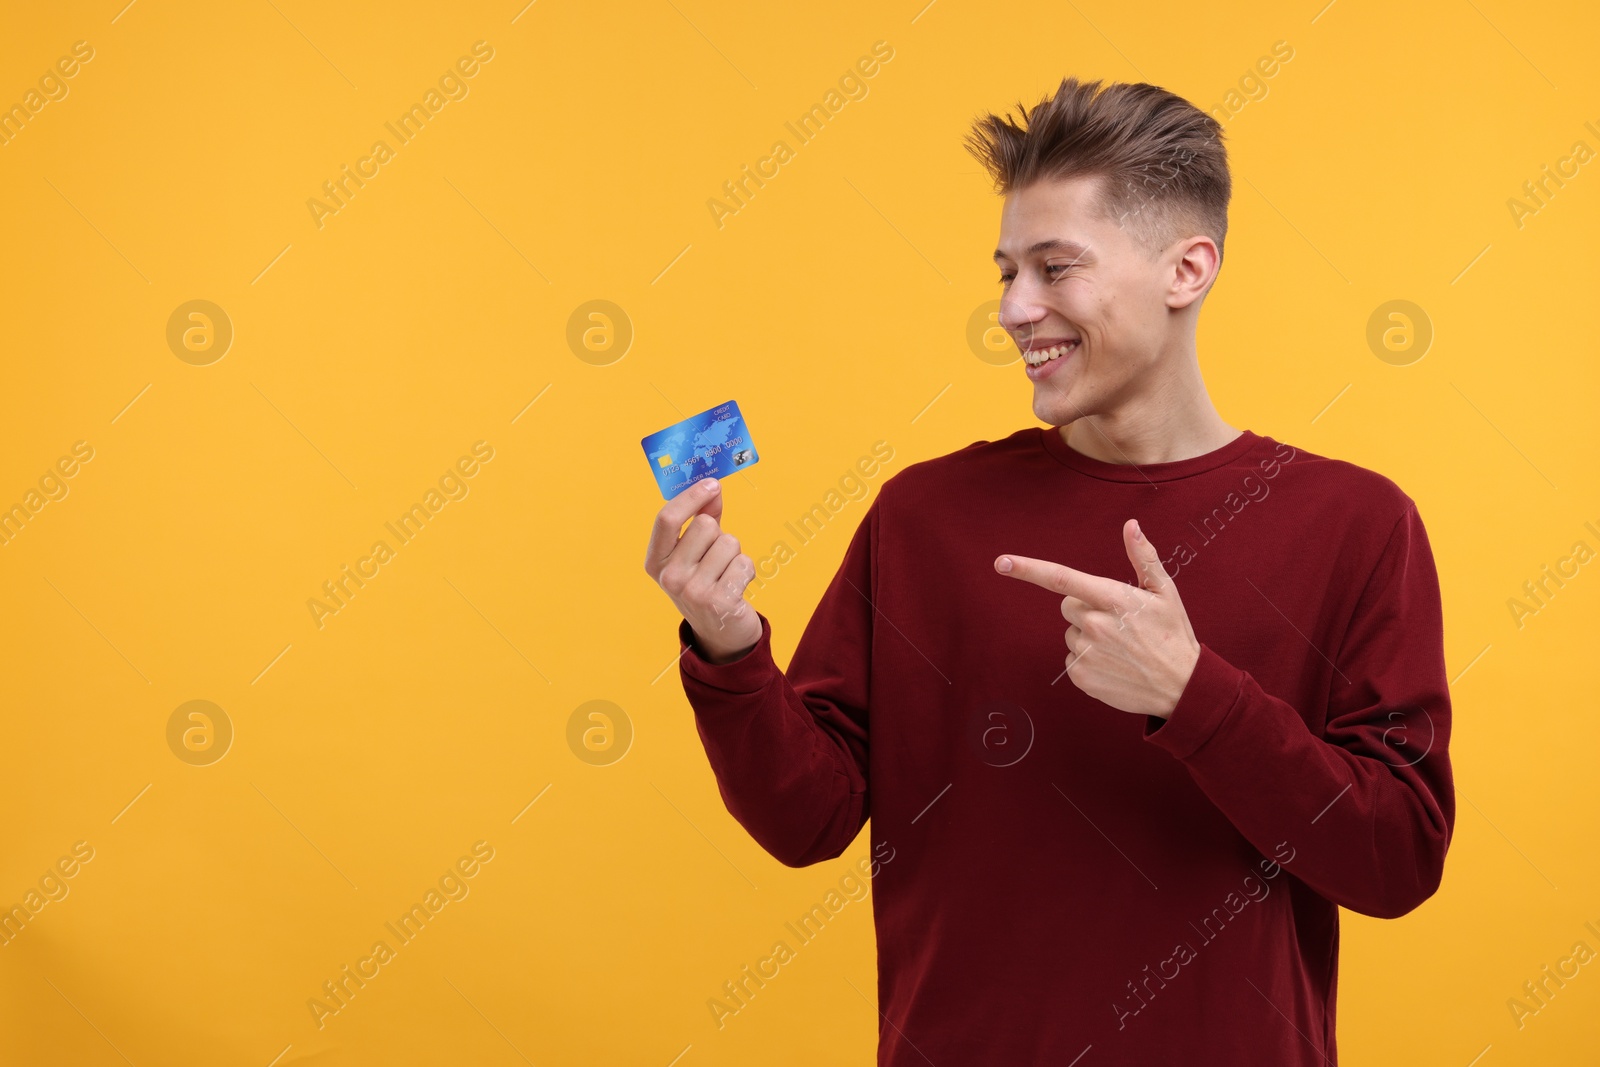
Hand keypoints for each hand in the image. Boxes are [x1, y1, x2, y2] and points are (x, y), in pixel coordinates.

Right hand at [645, 477, 761, 663]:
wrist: (720, 633)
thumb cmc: (708, 581)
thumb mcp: (696, 552)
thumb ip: (702, 517)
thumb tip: (713, 487)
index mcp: (656, 562)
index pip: (666, 518)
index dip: (691, 496)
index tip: (712, 484)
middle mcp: (670, 577)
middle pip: (705, 526)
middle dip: (720, 535)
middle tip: (718, 559)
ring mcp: (693, 592)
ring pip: (729, 542)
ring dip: (735, 555)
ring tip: (727, 575)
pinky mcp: (719, 603)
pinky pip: (744, 563)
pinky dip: (747, 571)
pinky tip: (737, 587)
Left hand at [995, 519, 1199, 718]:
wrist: (1182, 687)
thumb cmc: (1173, 634)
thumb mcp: (1165, 592)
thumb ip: (1143, 557)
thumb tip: (1131, 525)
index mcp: (1113, 599)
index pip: (1062, 578)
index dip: (1028, 569)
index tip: (1001, 562)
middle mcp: (1095, 625)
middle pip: (1067, 605)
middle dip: (1085, 608)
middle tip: (1118, 622)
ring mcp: (1087, 653)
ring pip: (1071, 633)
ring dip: (1088, 636)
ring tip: (1120, 647)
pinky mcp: (1082, 677)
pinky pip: (1071, 659)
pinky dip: (1088, 660)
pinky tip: (1114, 665)